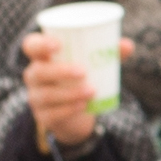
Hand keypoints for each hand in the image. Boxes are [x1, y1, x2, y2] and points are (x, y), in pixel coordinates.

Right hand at [20, 30, 109, 150]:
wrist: (78, 112)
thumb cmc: (83, 78)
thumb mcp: (95, 64)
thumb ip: (110, 53)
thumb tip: (129, 46)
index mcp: (43, 57)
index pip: (31, 46)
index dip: (40, 44)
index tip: (58, 44)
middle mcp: (34, 76)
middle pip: (39, 72)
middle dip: (60, 71)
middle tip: (83, 71)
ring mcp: (36, 97)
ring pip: (46, 95)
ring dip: (69, 93)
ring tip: (92, 90)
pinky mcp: (44, 116)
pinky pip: (52, 114)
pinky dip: (68, 109)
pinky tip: (82, 105)